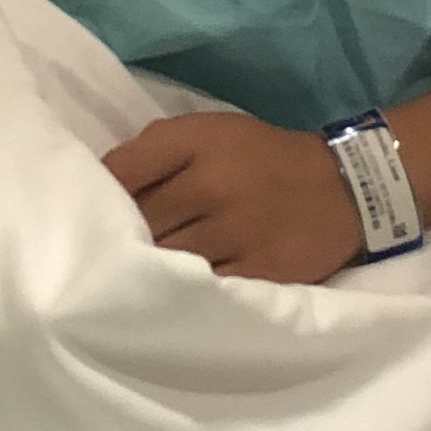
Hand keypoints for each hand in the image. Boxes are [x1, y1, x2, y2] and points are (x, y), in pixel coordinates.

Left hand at [101, 111, 371, 284]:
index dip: (96, 195)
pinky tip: (173, 298)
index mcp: (195, 143)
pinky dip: (185, 295)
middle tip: (105, 255)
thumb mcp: (207, 131)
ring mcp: (236, 233)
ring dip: (147, 273)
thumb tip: (98, 187)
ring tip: (133, 282)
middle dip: (118, 239)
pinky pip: (204, 290)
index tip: (87, 212)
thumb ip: (152, 152)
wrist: (343, 187)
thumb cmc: (260, 158)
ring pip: (166, 262)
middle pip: (137, 224)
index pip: (120, 172)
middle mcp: (212, 185)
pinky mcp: (259, 272)